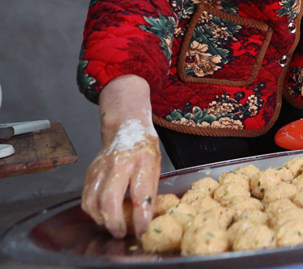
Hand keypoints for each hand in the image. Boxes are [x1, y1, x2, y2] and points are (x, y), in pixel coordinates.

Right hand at [80, 75, 160, 238]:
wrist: (127, 127)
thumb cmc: (145, 149)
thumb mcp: (157, 166)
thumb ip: (150, 191)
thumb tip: (145, 219)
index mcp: (142, 161)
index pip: (140, 194)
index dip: (140, 217)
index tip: (142, 231)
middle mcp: (119, 163)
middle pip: (110, 199)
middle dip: (114, 222)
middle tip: (121, 234)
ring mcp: (101, 167)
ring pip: (93, 200)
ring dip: (101, 219)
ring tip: (112, 226)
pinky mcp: (90, 171)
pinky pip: (86, 196)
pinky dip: (92, 210)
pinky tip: (102, 215)